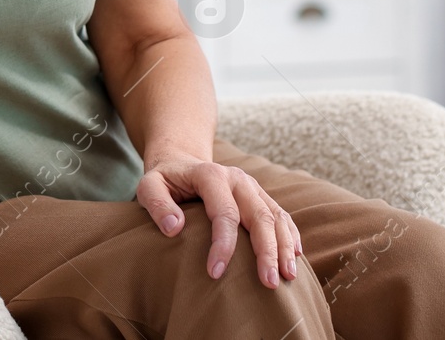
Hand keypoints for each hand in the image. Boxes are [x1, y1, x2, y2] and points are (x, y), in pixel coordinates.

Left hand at [136, 149, 302, 287]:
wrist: (180, 161)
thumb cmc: (164, 180)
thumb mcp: (148, 186)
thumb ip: (156, 204)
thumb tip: (173, 228)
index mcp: (210, 175)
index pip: (224, 213)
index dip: (223, 245)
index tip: (215, 273)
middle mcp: (236, 178)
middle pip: (258, 215)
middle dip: (266, 251)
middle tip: (269, 283)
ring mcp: (251, 186)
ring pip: (275, 216)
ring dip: (284, 246)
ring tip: (288, 276)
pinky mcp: (259, 195)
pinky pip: (281, 214)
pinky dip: (291, 234)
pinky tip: (296, 256)